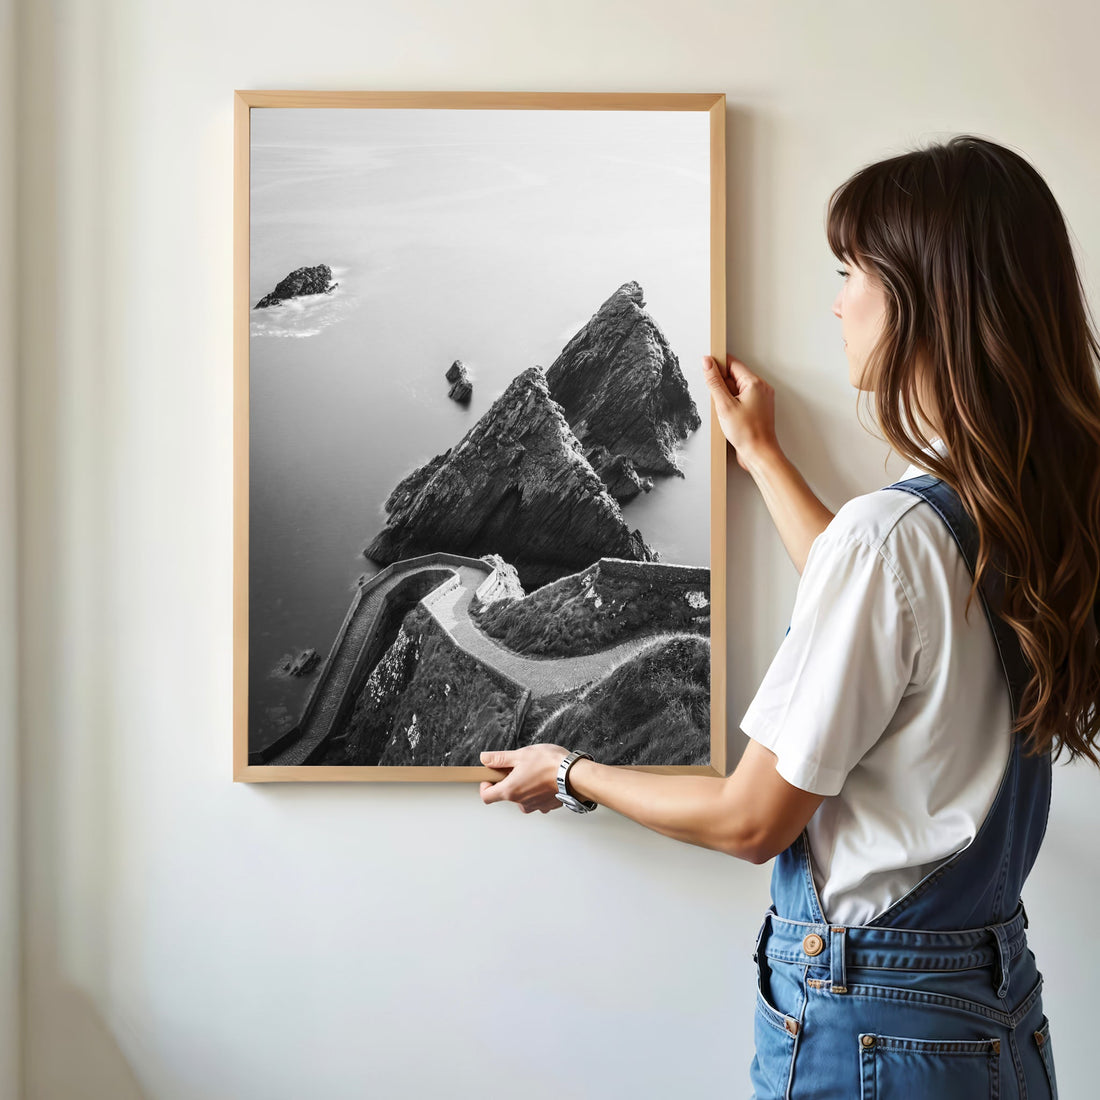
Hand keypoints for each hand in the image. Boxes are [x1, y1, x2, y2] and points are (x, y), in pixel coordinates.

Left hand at [479, 744, 570, 812]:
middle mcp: (521, 802)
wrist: (575, 775)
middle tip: (518, 767)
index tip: (491, 776)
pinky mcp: (548, 805)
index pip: (486, 796)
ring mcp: (535, 806)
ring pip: (522, 797)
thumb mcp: (520, 755)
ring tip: (534, 771)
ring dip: (524, 786)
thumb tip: (485, 758)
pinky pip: (537, 799)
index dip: (485, 786)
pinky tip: (545, 778)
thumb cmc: (550, 764)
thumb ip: (499, 758)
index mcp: (510, 790)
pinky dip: (538, 790)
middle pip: (506, 795)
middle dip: (509, 781)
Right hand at [701, 354, 779, 472]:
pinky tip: (729, 417)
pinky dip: (732, 405)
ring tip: (726, 412)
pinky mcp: (757, 409)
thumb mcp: (724, 405)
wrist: (759, 454)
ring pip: (737, 389)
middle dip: (721, 386)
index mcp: (755, 383)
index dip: (718, 365)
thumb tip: (707, 363)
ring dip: (726, 397)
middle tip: (718, 401)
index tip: (706, 369)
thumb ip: (714, 382)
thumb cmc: (747, 433)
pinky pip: (741, 400)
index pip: (732, 363)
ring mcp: (760, 399)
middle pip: (734, 376)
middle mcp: (761, 388)